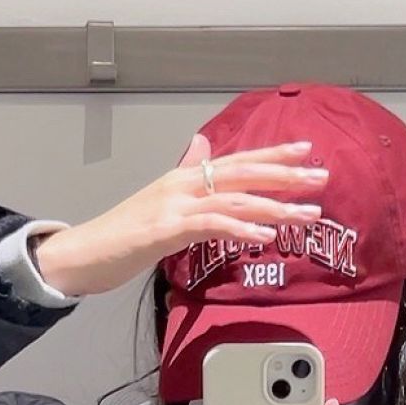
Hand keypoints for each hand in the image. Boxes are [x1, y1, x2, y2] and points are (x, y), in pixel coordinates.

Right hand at [32, 133, 328, 297]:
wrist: (83, 255)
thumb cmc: (120, 237)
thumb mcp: (158, 202)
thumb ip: (185, 176)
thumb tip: (203, 149)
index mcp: (183, 177)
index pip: (236, 160)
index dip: (273, 154)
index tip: (306, 151)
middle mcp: (182, 183)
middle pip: (243, 172)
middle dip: (286, 174)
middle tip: (321, 177)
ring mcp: (174, 205)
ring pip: (234, 198)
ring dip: (275, 206)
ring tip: (307, 213)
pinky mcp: (166, 229)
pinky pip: (212, 225)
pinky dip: (241, 228)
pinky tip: (264, 237)